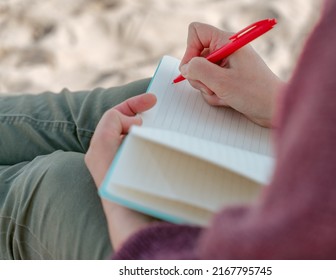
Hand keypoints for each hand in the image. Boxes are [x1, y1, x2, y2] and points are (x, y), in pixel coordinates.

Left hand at [85, 93, 156, 250]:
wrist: (136, 222)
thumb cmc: (119, 187)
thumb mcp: (101, 151)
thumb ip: (108, 125)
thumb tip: (132, 121)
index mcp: (105, 150)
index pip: (117, 117)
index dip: (134, 104)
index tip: (154, 99)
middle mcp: (119, 155)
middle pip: (132, 125)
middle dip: (146, 114)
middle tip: (163, 110)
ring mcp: (136, 164)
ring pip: (147, 136)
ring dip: (158, 128)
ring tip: (171, 126)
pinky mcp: (151, 172)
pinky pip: (158, 149)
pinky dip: (165, 142)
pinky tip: (174, 144)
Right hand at [179, 22, 282, 126]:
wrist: (274, 109)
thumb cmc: (255, 93)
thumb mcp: (221, 81)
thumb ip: (197, 70)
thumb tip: (185, 68)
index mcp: (227, 41)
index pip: (197, 32)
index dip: (190, 50)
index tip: (192, 69)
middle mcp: (227, 50)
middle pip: (197, 56)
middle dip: (199, 76)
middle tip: (211, 87)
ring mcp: (228, 65)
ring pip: (202, 73)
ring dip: (207, 88)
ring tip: (223, 95)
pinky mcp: (229, 78)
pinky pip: (211, 84)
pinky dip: (214, 94)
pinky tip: (227, 100)